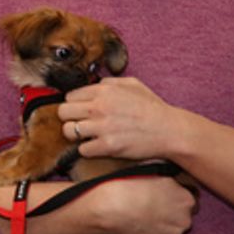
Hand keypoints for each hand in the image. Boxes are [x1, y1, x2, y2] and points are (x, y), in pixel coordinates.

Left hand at [57, 77, 185, 161]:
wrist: (170, 131)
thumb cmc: (153, 108)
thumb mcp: (134, 84)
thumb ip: (110, 82)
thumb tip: (94, 84)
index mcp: (104, 91)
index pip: (70, 96)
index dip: (74, 105)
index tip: (81, 111)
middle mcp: (100, 107)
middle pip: (63, 112)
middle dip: (69, 118)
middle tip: (80, 123)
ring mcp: (102, 127)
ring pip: (68, 131)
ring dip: (75, 135)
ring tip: (87, 136)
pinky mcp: (108, 146)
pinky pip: (83, 150)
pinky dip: (88, 151)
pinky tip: (98, 147)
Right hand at [94, 176, 197, 233]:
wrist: (112, 206)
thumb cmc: (130, 185)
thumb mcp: (155, 173)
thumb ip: (170, 182)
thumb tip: (171, 182)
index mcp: (187, 200)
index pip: (189, 204)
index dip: (174, 203)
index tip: (162, 202)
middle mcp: (185, 220)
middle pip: (181, 221)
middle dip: (169, 218)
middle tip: (150, 212)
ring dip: (160, 230)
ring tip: (141, 222)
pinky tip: (136, 231)